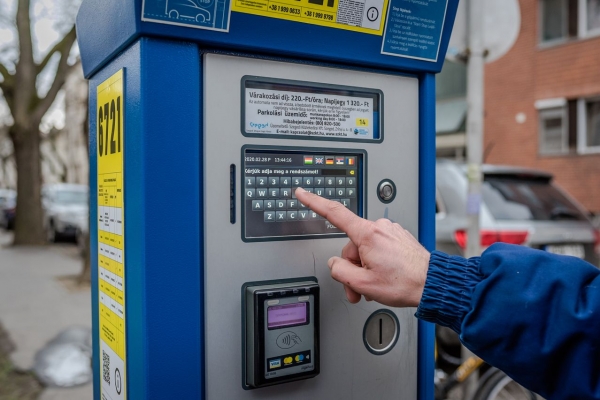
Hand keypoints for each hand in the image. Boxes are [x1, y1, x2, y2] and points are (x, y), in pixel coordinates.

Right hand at [295, 187, 429, 307]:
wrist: (433, 283)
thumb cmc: (405, 283)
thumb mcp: (363, 283)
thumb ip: (340, 271)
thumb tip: (335, 264)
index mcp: (367, 234)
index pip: (334, 212)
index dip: (314, 202)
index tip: (302, 193)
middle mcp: (379, 227)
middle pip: (350, 246)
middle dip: (352, 268)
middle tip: (360, 289)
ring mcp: (390, 230)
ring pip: (365, 249)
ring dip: (366, 268)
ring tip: (377, 286)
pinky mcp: (398, 237)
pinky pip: (379, 248)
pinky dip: (377, 263)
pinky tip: (386, 276)